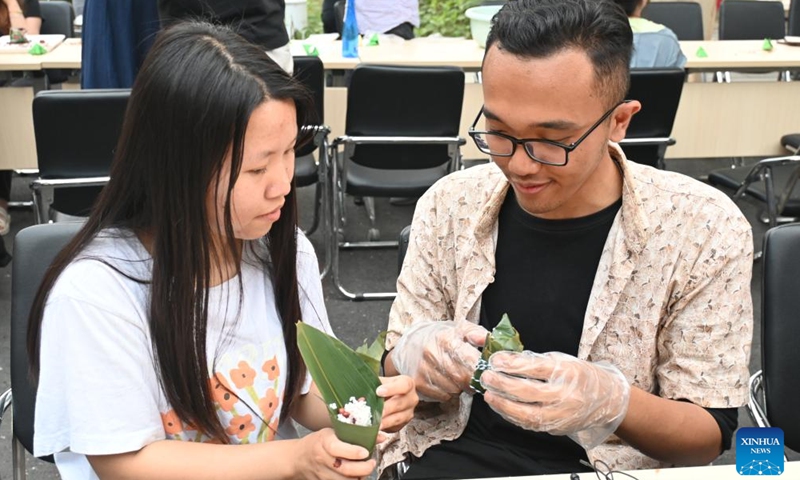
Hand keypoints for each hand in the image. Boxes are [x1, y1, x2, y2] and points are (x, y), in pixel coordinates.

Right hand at [295, 428, 374, 479]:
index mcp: (324, 441)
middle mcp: (322, 458)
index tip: (366, 452)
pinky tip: (356, 477)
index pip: (337, 448)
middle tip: (371, 463)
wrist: (299, 458)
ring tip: (365, 470)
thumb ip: (355, 434)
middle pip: (344, 469)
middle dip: (363, 468)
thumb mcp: (333, 431)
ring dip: (359, 477)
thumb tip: (380, 436)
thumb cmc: (318, 442)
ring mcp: (322, 473)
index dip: (353, 452)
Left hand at [376, 375, 417, 435]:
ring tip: (375, 424)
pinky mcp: (403, 423)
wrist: (390, 396)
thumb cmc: (383, 386)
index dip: (392, 389)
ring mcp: (408, 412)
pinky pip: (394, 427)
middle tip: (376, 412)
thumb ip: (371, 384)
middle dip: (387, 408)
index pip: (404, 385)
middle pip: (400, 403)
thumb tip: (359, 394)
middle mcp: (411, 398)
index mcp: (407, 384)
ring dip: (385, 422)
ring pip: (398, 418)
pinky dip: (384, 428)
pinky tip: (376, 429)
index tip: (378, 391)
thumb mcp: (380, 381)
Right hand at [391, 320, 487, 401]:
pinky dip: (449, 393)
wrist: (410, 344)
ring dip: (460, 387)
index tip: (483, 369)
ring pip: (454, 389)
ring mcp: (422, 369)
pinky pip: (443, 396)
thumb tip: (486, 340)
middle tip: (473, 376)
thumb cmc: (440, 338)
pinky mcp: (418, 383)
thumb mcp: (460, 329)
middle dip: (472, 380)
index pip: (469, 361)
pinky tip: (446, 382)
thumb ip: (477, 333)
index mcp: (444, 338)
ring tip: (457, 377)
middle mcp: (431, 353)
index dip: (480, 368)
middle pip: (462, 378)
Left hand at [480, 351, 629, 448]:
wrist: (607, 399)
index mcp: (568, 372)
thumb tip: (506, 359)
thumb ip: (536, 360)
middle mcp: (566, 395)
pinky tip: (501, 408)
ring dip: (504, 405)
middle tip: (486, 377)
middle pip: (528, 392)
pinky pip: (531, 424)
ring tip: (489, 395)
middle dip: (503, 384)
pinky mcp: (557, 428)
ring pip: (527, 414)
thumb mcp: (562, 360)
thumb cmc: (581, 375)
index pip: (536, 368)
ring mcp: (562, 415)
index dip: (512, 364)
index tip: (495, 360)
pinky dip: (513, 416)